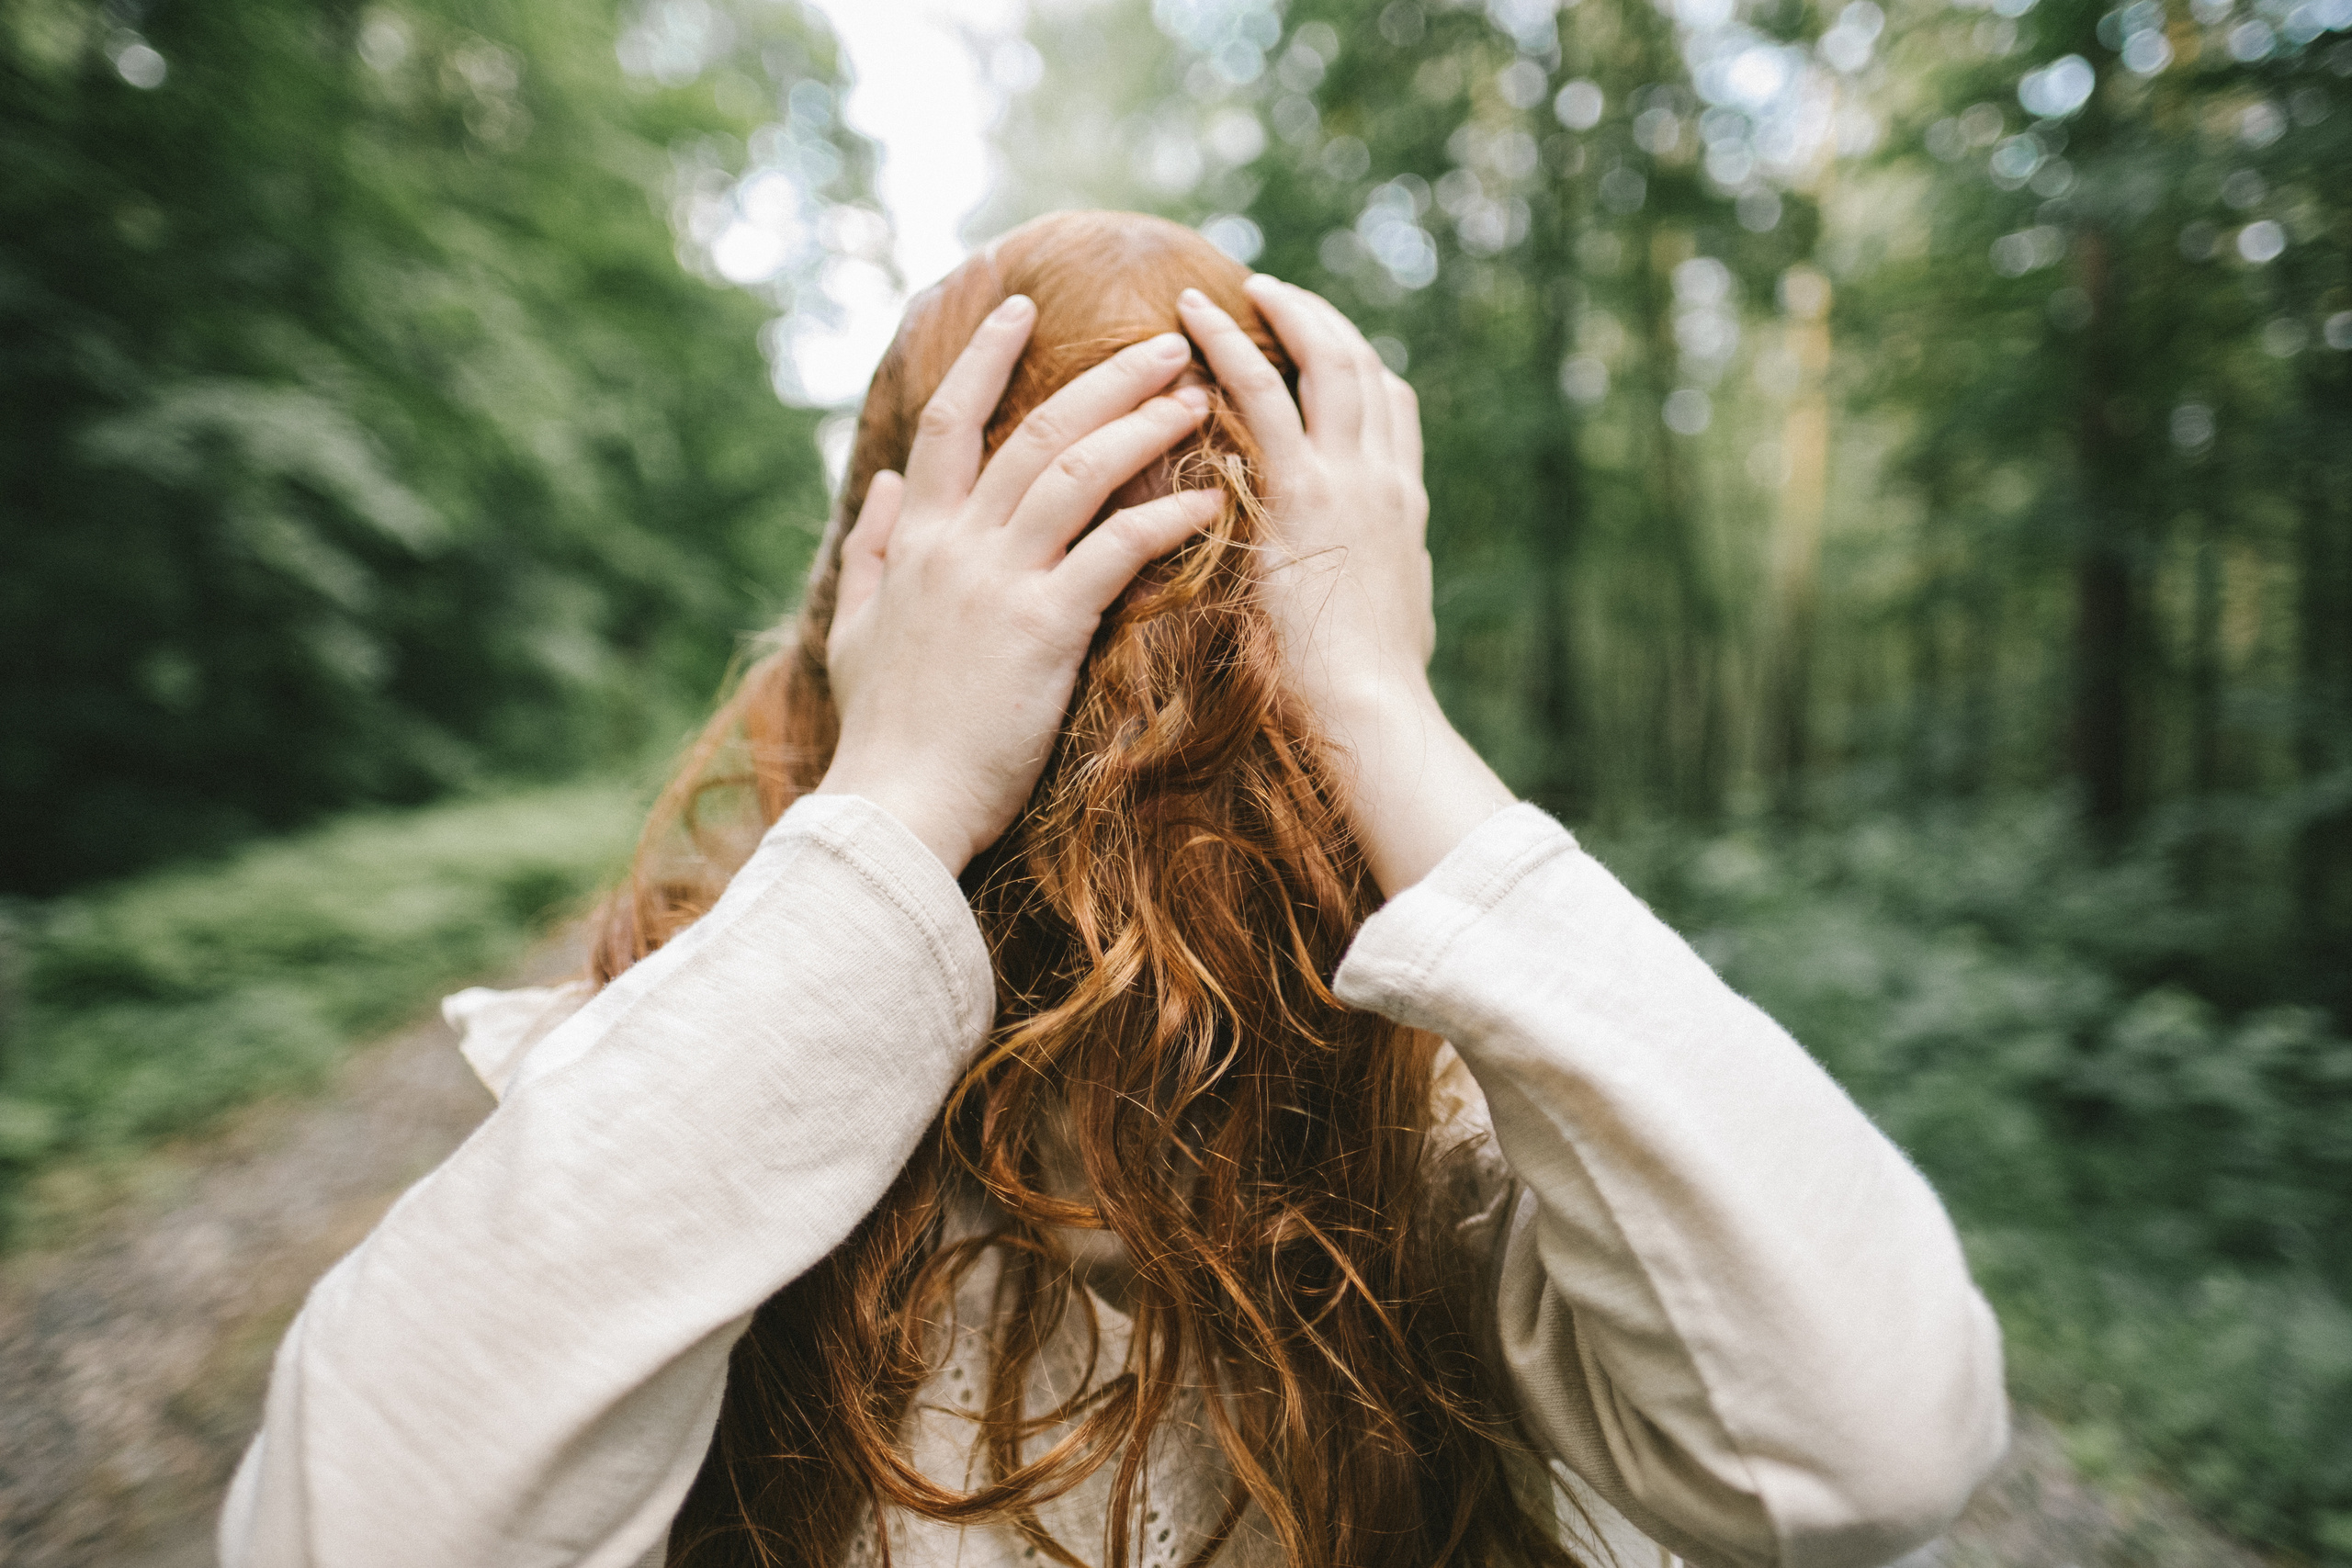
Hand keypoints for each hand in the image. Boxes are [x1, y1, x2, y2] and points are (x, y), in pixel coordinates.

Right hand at [816, 295, 1221, 874]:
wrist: (897, 806)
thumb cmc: (884, 730)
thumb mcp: (858, 629)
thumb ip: (874, 547)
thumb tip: (885, 483)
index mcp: (917, 540)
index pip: (947, 423)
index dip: (984, 358)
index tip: (1022, 308)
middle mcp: (957, 545)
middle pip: (1035, 431)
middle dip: (1106, 378)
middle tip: (1169, 343)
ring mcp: (999, 582)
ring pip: (1078, 473)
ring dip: (1143, 427)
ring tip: (1200, 397)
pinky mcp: (1043, 630)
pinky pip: (1115, 552)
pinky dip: (1165, 518)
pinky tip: (1211, 500)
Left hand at [1178, 278, 1514, 895]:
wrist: (1374, 713)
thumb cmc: (1372, 693)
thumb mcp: (1392, 623)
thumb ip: (1375, 585)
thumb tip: (1368, 588)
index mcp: (1405, 506)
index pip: (1394, 406)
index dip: (1357, 363)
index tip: (1319, 343)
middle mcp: (1385, 478)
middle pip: (1362, 365)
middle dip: (1317, 320)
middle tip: (1270, 293)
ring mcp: (1350, 478)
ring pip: (1324, 360)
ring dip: (1278, 313)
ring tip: (1228, 291)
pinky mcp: (1304, 492)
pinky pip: (1265, 394)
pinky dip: (1232, 346)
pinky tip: (1195, 322)